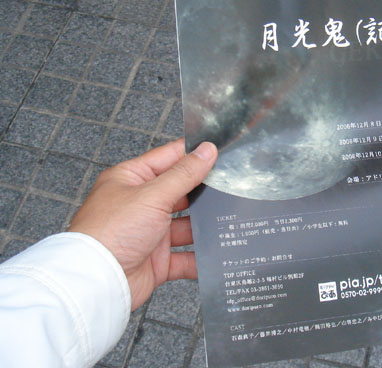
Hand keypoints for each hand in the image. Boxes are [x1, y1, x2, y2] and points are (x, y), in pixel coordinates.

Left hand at [68, 138, 216, 310]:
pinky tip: (217, 253)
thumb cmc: (110, 233)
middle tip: (233, 185)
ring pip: (187, 226)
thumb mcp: (152, 194)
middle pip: (181, 192)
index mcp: (132, 180)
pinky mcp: (157, 261)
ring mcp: (149, 233)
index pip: (169, 158)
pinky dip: (200, 258)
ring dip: (204, 226)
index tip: (221, 150)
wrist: (95, 283)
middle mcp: (140, 205)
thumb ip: (184, 174)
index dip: (194, 154)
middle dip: (205, 192)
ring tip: (230, 220)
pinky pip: (185, 258)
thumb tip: (206, 151)